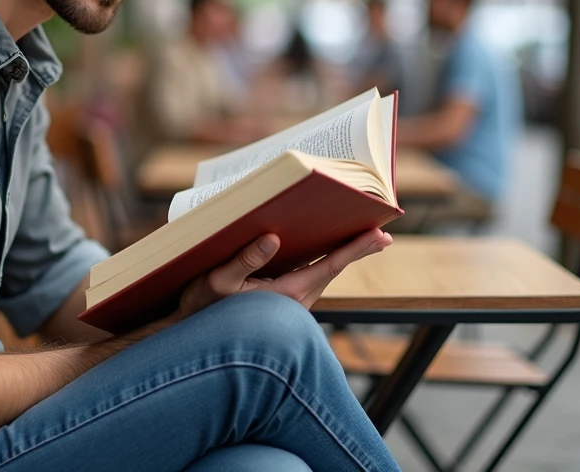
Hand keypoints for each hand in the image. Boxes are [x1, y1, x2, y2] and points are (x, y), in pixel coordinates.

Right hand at [174, 228, 392, 319]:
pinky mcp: (286, 306)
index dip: (356, 248)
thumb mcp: (218, 281)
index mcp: (287, 293)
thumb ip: (246, 259)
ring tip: (361, 239)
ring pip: (323, 276)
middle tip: (382, 235)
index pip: (330, 265)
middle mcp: (296, 302)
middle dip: (356, 250)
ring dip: (341, 257)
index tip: (380, 236)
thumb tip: (272, 238)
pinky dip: (325, 264)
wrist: (197, 344)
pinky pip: (312, 280)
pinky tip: (325, 253)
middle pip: (333, 269)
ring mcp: (293, 306)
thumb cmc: (203, 309)